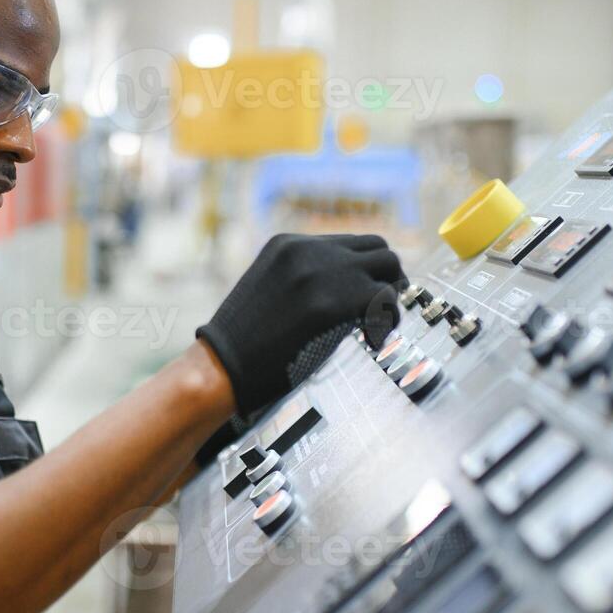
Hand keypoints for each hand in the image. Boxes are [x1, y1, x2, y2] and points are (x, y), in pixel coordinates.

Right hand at [196, 233, 402, 415]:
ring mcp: (320, 272)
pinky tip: (375, 341)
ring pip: (389, 267)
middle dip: (389, 278)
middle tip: (384, 310)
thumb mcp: (269, 291)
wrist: (220, 368)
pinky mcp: (331, 303)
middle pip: (378, 248)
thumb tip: (346, 290)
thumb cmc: (241, 344)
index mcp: (289, 244)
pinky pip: (384, 300)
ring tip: (380, 327)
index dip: (368, 271)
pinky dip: (388, 320)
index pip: (351, 243)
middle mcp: (307, 249)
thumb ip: (303, 280)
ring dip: (392, 297)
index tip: (370, 297)